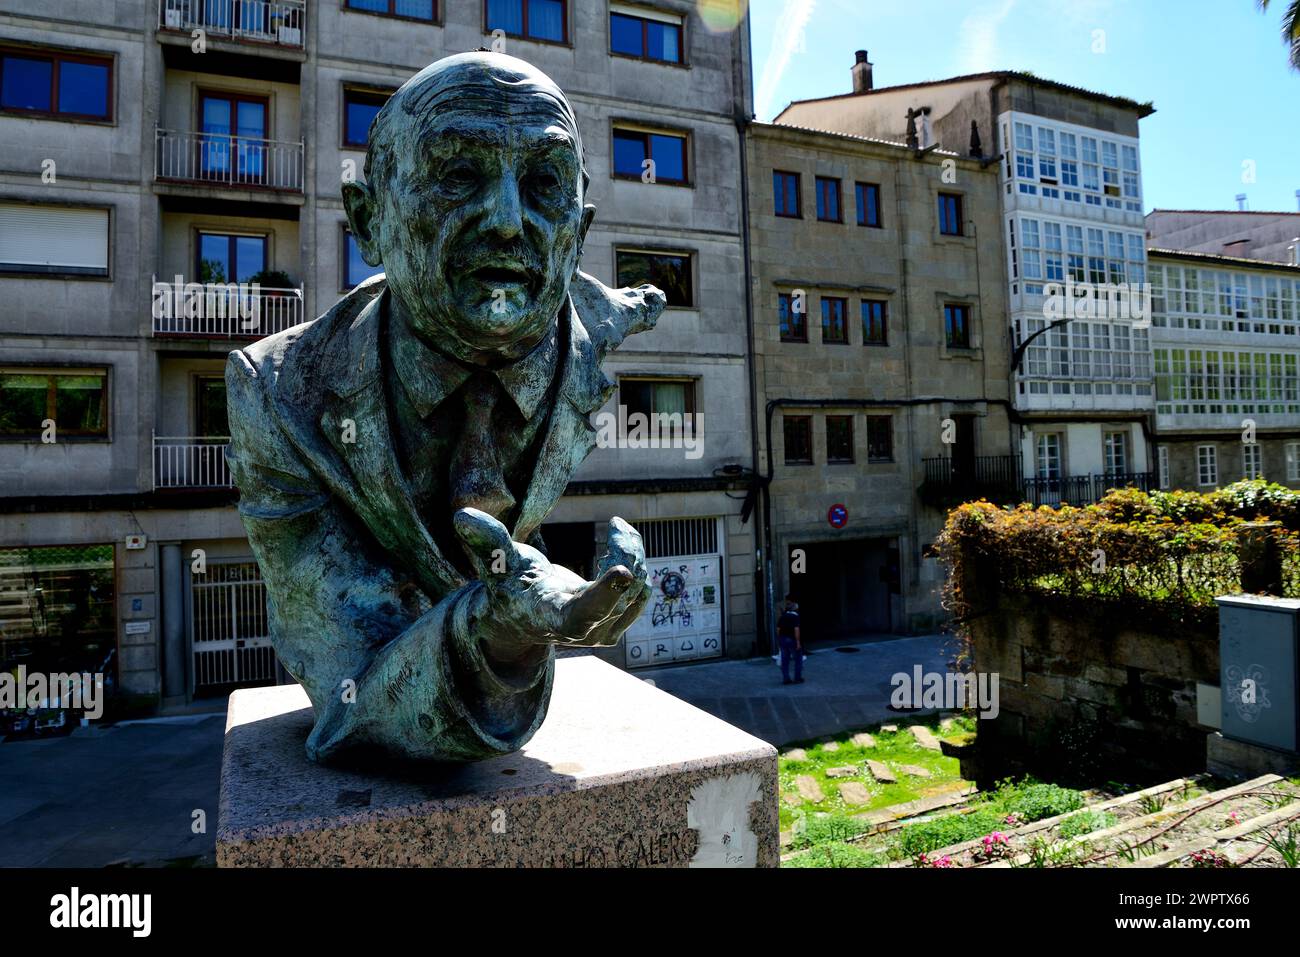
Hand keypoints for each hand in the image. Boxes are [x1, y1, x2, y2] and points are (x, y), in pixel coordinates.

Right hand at [454, 508, 650, 649]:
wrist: (524, 613)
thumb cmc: (510, 584)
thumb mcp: (497, 564)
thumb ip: (486, 543)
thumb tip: (462, 517)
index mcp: (553, 618)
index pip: (584, 612)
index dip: (605, 592)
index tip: (624, 569)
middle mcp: (584, 632)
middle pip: (621, 593)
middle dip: (625, 554)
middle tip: (617, 523)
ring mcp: (604, 631)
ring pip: (637, 589)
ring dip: (633, 552)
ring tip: (617, 526)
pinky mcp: (618, 622)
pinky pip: (642, 591)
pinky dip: (638, 561)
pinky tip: (623, 541)